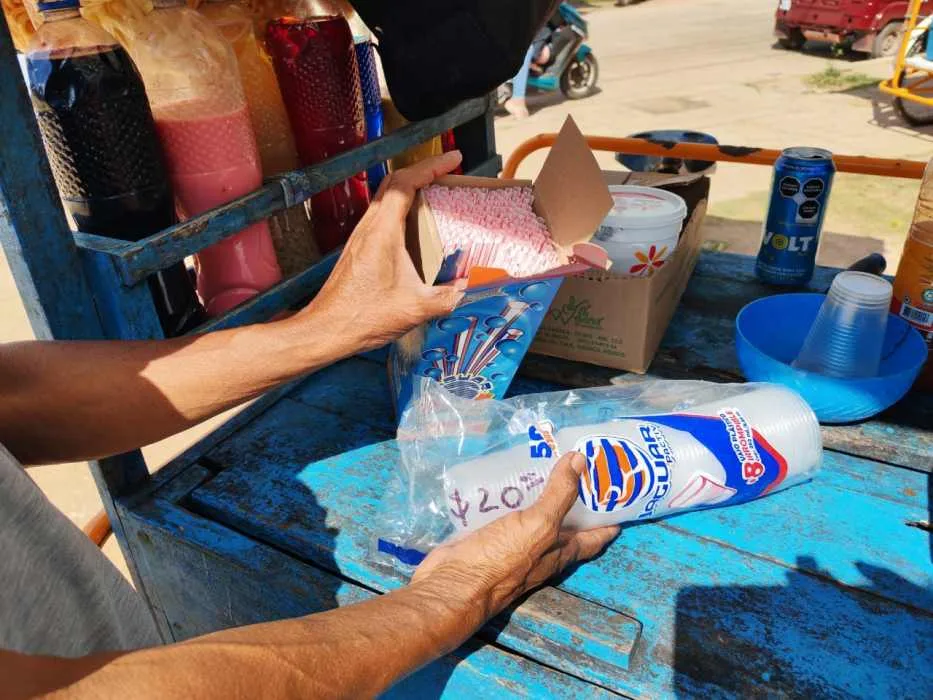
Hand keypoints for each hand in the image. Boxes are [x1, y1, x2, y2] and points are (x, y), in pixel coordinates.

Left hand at [301, 151, 466, 352]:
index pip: (406, 182)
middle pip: (394, 183)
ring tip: (435, 194)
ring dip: (410, 189)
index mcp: (383, 231)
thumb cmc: (361, 316)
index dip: (431, 166)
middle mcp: (369, 228)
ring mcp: (361, 237)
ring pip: (385, 198)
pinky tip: (414, 228)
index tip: (453, 160)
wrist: (327, 330)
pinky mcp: (359, 250)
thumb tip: (469, 290)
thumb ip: (448, 297)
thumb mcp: (416, 308)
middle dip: (422, 171)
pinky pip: (381, 217)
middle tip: (447, 173)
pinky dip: (401, 210)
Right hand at [412, 453, 619, 617]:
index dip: (609, 523)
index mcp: (558, 552)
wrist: (453, 584)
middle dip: (573, 500)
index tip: (622, 502)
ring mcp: (512, 544)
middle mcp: (539, 550)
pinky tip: (502, 479)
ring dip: (537, 495)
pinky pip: (502, 514)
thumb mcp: (538, 526)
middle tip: (580, 467)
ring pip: (531, 517)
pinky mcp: (487, 536)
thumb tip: (581, 460)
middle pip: (563, 524)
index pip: (594, 538)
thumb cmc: (502, 561)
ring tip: (542, 463)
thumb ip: (558, 495)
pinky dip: (505, 497)